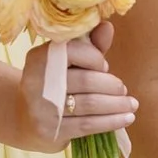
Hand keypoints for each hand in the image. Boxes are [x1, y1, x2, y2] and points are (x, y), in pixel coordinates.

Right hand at [13, 20, 138, 153]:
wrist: (26, 120)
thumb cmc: (55, 86)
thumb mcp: (69, 64)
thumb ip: (89, 46)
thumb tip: (107, 26)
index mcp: (39, 58)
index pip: (72, 51)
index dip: (94, 57)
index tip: (104, 66)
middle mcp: (35, 82)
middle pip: (85, 80)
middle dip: (111, 85)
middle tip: (122, 89)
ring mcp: (40, 109)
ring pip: (89, 104)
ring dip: (117, 104)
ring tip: (131, 104)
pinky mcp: (49, 131)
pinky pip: (87, 125)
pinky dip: (111, 121)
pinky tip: (126, 118)